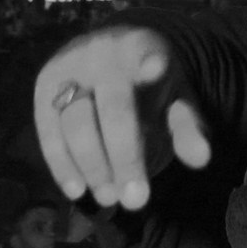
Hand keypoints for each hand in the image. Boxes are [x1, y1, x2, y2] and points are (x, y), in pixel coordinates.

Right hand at [34, 27, 209, 209]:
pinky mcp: (45, 87)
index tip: (154, 71)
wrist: (109, 56)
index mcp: (143, 46)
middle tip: (137, 201)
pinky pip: (49, 130)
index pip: (149, 55)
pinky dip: (61, 164)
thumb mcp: (177, 100)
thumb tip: (201, 158)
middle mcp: (102, 51)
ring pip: (76, 121)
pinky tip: (77, 190)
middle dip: (124, 156)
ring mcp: (69, 67)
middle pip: (113, 105)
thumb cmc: (151, 85)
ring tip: (110, 198)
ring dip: (93, 165)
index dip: (150, 65)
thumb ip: (189, 127)